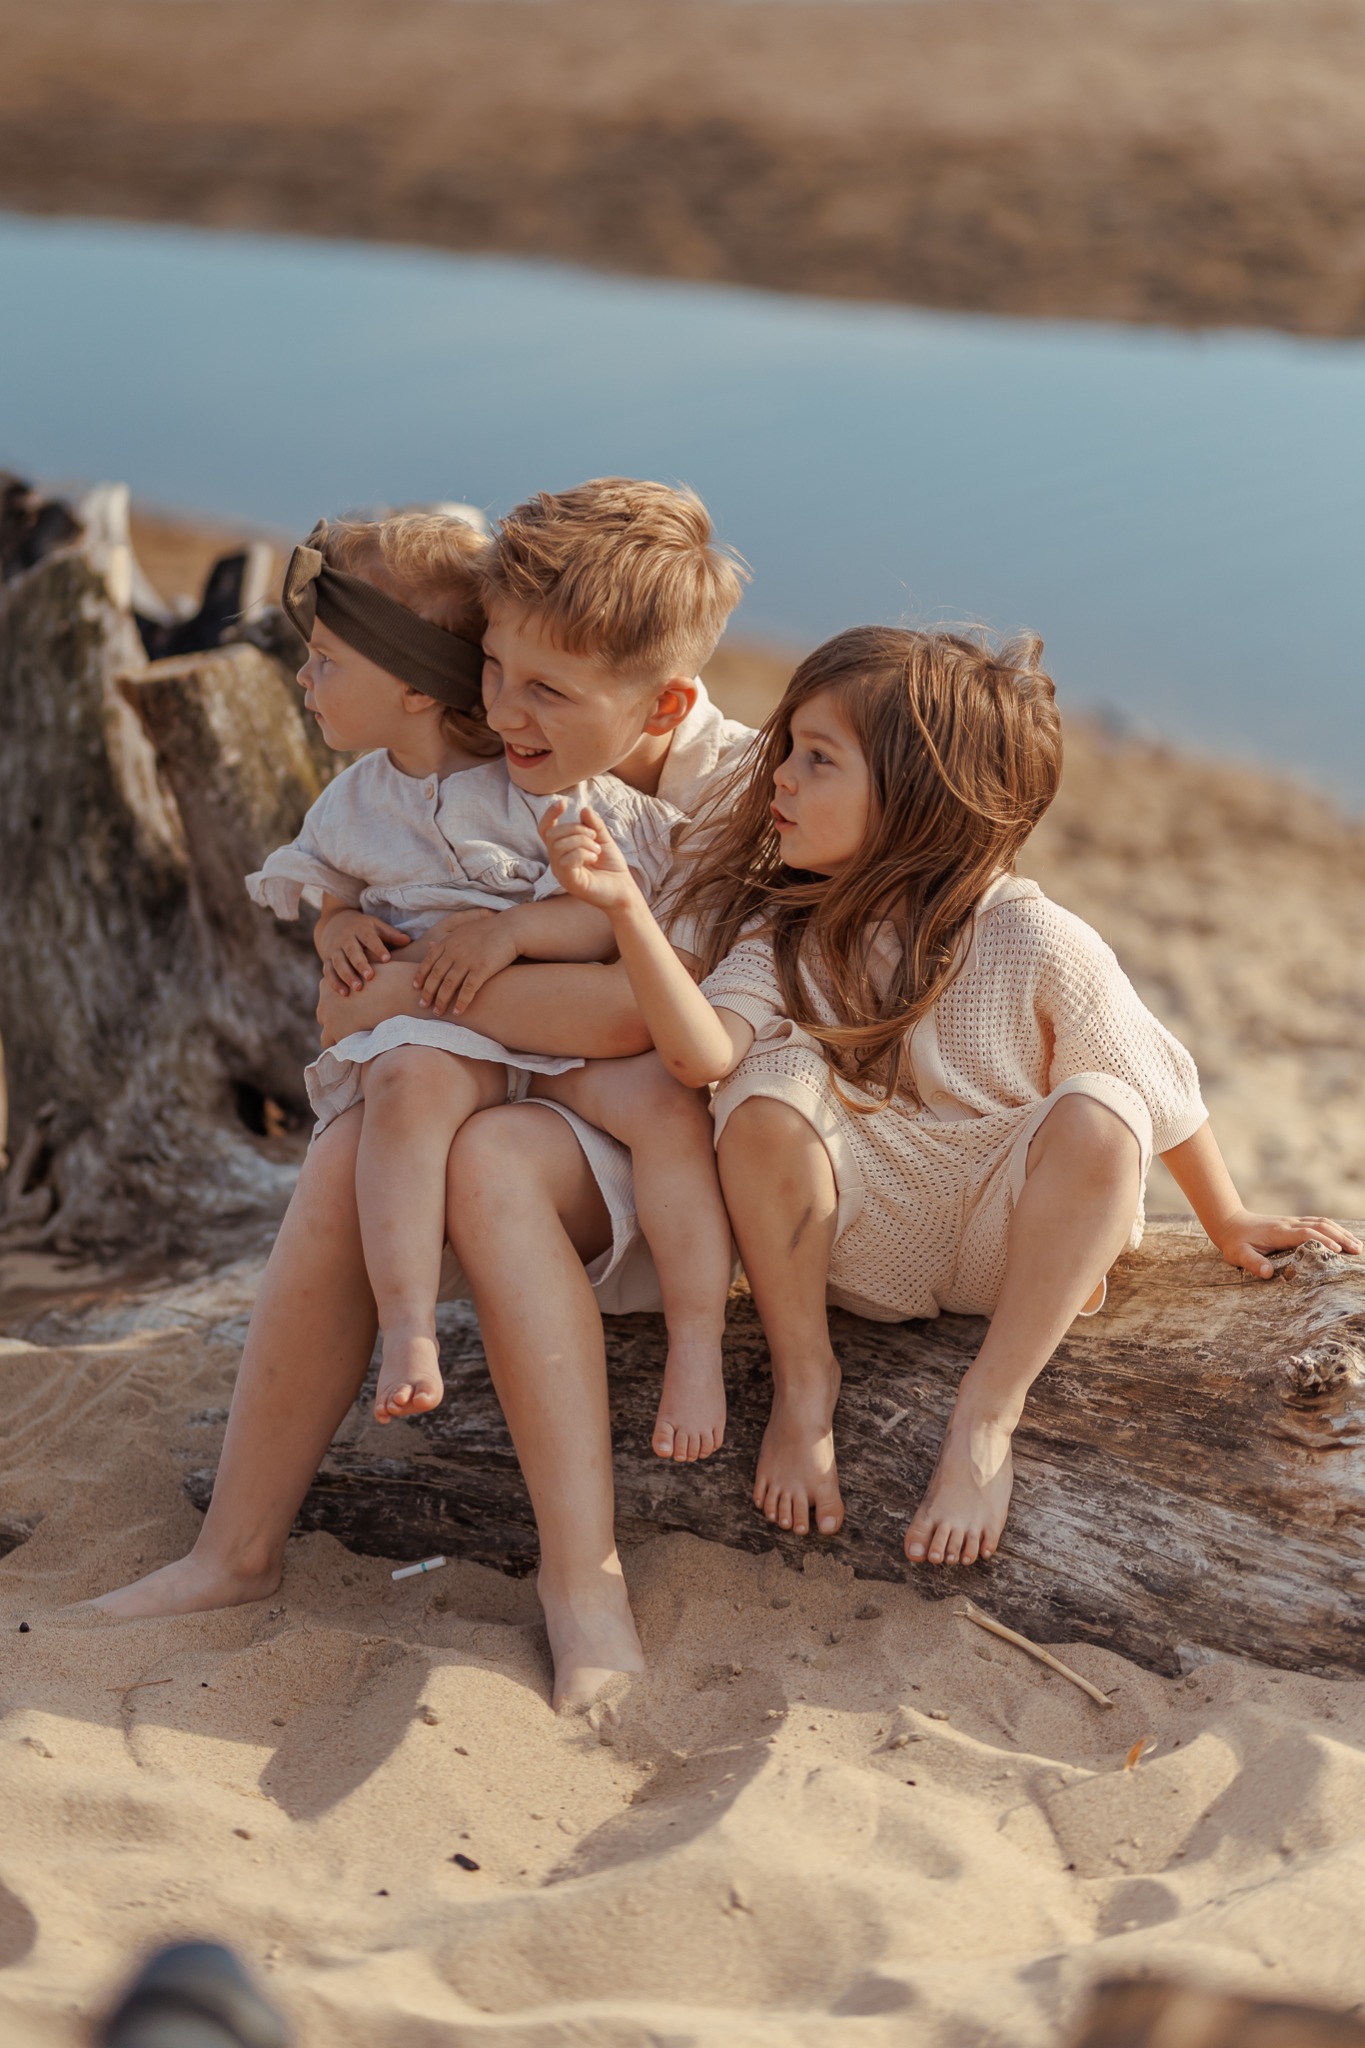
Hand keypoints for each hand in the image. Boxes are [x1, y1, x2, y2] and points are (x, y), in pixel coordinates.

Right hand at [318, 910, 409, 994]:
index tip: (387, 959)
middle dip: (360, 964)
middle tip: (370, 977)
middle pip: (352, 952)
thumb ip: (391, 935)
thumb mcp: (376, 926)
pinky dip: (334, 983)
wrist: (335, 923)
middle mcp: (346, 939)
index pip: (369, 938)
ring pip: (338, 963)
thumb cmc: (363, 928)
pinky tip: (344, 994)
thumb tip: (408, 940)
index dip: (377, 948)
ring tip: (358, 988)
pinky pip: (328, 972)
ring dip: (347, 976)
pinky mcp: (327, 960)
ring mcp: (335, 950)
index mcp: (360, 929)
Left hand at [412, 907, 517, 1015]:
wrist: (510, 927)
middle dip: (428, 992)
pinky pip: (468, 989)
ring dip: (441, 1000)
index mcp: (448, 942)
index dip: (421, 976)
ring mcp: (467, 960)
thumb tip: (429, 945)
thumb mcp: (462, 931)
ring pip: (449, 984)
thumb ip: (445, 941)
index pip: (428, 961)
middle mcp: (454, 952)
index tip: (416, 988)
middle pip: (436, 975)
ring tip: (437, 1012)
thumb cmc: (488, 929)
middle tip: (422, 1005)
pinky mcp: (482, 969)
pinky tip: (458, 1012)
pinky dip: (461, 1002)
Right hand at [539, 800, 641, 918]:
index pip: (546, 830)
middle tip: (595, 838)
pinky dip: (583, 853)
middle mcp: (557, 861)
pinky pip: (567, 860)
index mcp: (562, 850)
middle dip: (576, 829)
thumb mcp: (603, 840)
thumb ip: (594, 825)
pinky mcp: (569, 882)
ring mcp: (561, 873)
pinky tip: (594, 858)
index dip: (549, 815)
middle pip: (553, 835)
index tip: (563, 803)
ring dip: (582, 841)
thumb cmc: (612, 867)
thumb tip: (583, 809)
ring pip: (559, 846)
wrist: (623, 889)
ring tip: (596, 850)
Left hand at [1212, 1209, 1360, 1279]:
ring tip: (1357, 1245)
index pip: (1306, 1234)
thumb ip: (1252, 1263)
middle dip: (1340, 1237)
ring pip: (1322, 1222)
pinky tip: (1343, 1237)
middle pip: (1320, 1226)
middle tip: (1358, 1250)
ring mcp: (1292, 1222)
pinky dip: (1333, 1229)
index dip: (1323, 1241)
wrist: (1229, 1222)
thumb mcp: (1237, 1255)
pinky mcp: (1293, 1223)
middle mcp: (1289, 1224)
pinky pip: (1317, 1222)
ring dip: (1340, 1232)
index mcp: (1279, 1232)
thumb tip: (1267, 1274)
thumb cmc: (1234, 1242)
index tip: (1339, 1251)